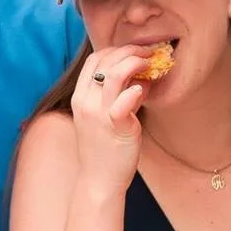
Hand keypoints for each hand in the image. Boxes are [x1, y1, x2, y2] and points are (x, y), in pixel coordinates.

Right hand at [69, 45, 150, 194]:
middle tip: (149, 53)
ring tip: (151, 64)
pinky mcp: (115, 128)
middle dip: (130, 50)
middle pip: (105, 60)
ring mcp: (98, 114)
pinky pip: (123, 102)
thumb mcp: (103, 118)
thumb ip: (118, 97)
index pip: (94, 59)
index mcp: (79, 97)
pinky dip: (135, 91)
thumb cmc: (103, 149)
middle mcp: (85, 102)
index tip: (134, 51)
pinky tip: (144, 90)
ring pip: (114, 74)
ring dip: (135, 62)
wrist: (98, 180)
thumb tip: (142, 80)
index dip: (116, 49)